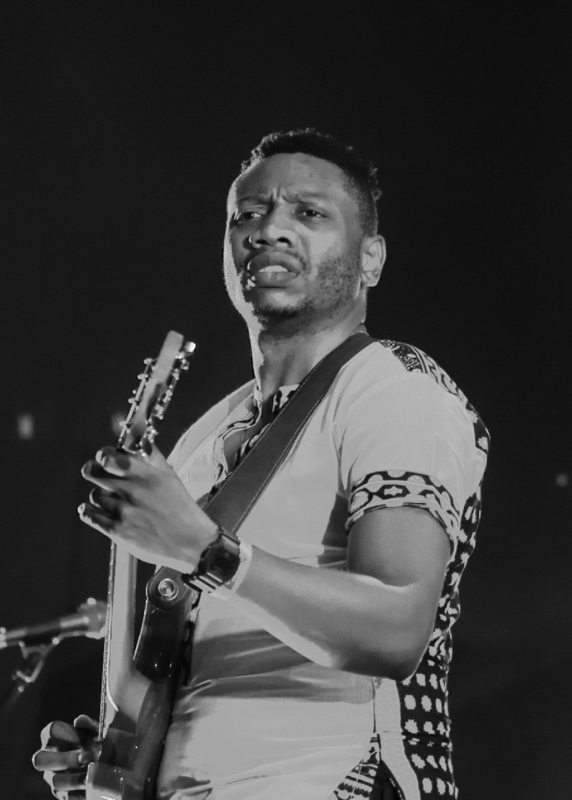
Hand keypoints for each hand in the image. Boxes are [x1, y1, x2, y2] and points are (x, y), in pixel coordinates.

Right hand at [32, 715, 97, 797]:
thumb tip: (79, 720)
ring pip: (55, 781)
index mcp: (56, 736)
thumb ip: (89, 726)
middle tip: (86, 758)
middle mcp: (48, 756)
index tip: (86, 738)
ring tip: (92, 775)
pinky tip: (91, 786)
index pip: (50, 731)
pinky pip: (65, 796)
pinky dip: (79, 792)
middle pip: (39, 759)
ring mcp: (52, 776)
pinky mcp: (60, 792)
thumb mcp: (97, 732)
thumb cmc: (97, 742)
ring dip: (75, 779)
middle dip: (64, 759)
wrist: (107, 763)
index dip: (67, 734)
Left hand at [78, 445, 217, 572]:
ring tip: (111, 501)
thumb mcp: (170, 478)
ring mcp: (122, 511)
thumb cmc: (181, 508)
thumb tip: (142, 440)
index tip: (105, 460)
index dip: (103, 456)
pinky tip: (95, 512)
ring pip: (94, 495)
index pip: (108, 457)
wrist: (190, 543)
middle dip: (93, 471)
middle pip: (93, 472)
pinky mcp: (116, 531)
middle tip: (96, 473)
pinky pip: (89, 515)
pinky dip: (89, 512)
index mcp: (145, 474)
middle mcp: (131, 490)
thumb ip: (153, 457)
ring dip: (100, 496)